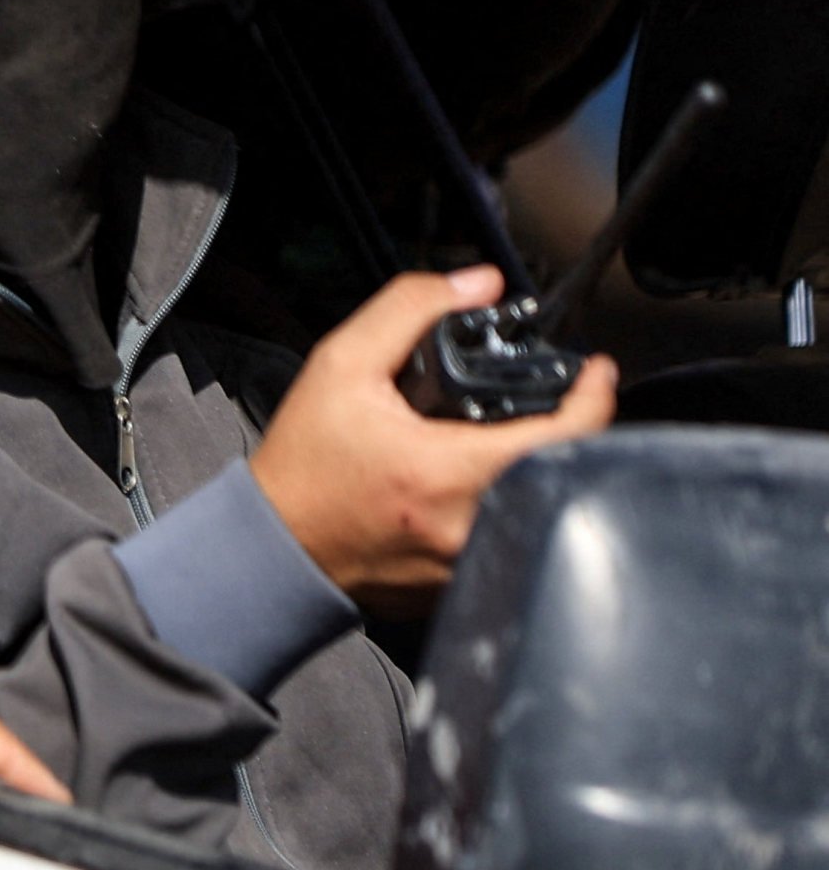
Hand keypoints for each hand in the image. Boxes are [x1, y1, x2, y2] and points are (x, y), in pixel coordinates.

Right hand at [250, 266, 613, 604]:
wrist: (273, 544)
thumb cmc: (301, 467)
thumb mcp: (340, 367)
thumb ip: (407, 311)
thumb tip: (475, 283)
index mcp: (448, 471)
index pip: (565, 433)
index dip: (595, 395)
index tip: (596, 372)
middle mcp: (468, 525)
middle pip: (560, 467)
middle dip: (562, 429)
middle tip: (545, 405)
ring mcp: (468, 563)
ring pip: (540, 504)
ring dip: (535, 469)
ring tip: (504, 444)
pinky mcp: (461, 585)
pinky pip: (510, 538)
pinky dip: (504, 506)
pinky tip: (470, 488)